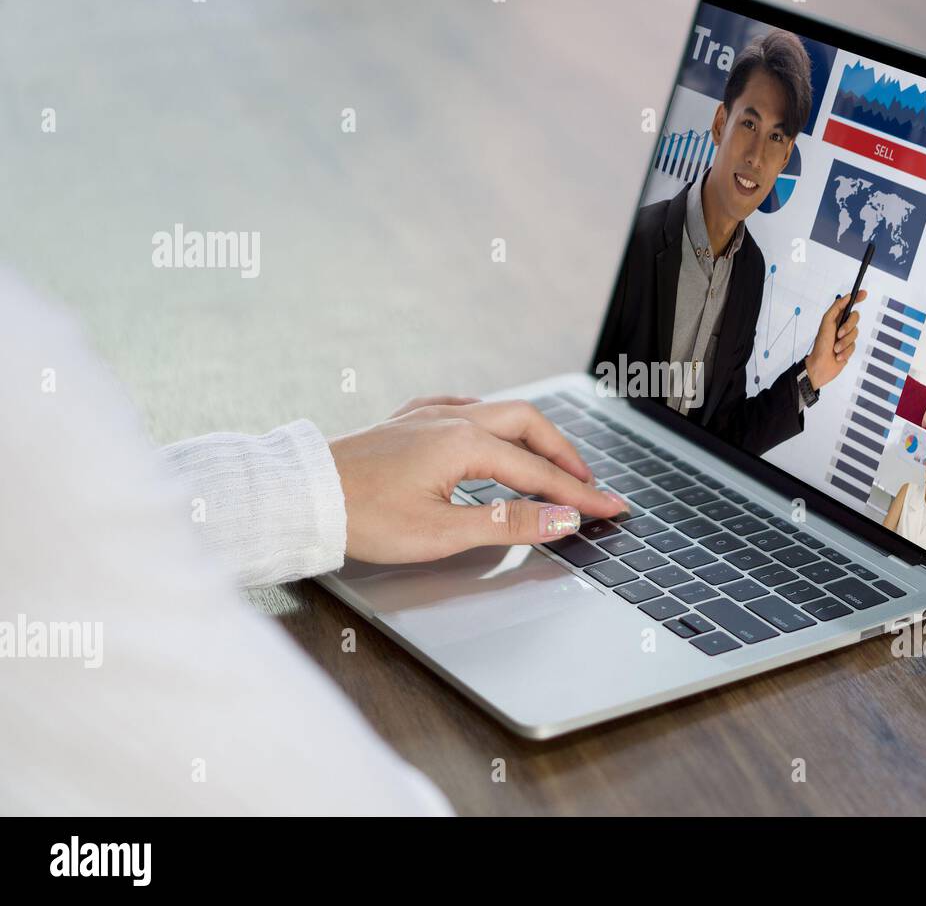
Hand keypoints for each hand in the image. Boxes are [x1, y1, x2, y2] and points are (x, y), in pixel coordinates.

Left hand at [328, 398, 626, 563]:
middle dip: (563, 454)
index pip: (539, 472)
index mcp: (464, 443)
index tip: (611, 508)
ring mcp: (426, 416)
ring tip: (549, 462)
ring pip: (497, 413)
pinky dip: (490, 421)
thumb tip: (561, 519)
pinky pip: (462, 408)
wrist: (301, 496)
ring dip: (531, 436)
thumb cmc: (363, 517)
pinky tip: (487, 430)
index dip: (579, 494)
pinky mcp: (405, 422)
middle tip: (586, 484)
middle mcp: (451, 419)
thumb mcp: (442, 531)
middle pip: (528, 425)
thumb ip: (508, 522)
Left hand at [805, 288, 866, 389]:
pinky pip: (854, 346)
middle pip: (855, 318)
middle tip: (839, 334)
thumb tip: (847, 297)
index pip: (848, 305)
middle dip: (848, 327)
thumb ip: (836, 308)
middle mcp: (841, 327)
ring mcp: (846, 338)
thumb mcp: (826, 323)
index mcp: (835, 319)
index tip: (863, 293)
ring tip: (835, 348)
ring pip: (855, 333)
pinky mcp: (849, 348)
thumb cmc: (820, 345)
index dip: (857, 298)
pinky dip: (846, 351)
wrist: (820, 366)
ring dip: (845, 342)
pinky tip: (838, 355)